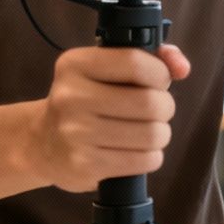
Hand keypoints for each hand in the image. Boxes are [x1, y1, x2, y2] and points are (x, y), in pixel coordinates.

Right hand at [31, 45, 189, 192]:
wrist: (42, 143)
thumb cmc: (85, 101)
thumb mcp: (105, 69)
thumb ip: (150, 58)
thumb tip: (182, 67)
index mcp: (75, 64)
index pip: (136, 63)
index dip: (160, 73)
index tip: (158, 81)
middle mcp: (71, 97)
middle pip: (149, 102)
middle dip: (165, 107)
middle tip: (156, 111)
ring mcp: (75, 134)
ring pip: (152, 134)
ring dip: (160, 134)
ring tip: (147, 131)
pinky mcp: (84, 166)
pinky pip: (143, 160)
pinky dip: (151, 156)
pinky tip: (137, 151)